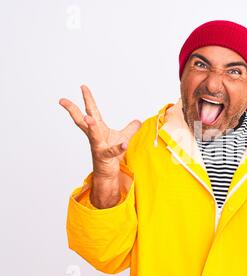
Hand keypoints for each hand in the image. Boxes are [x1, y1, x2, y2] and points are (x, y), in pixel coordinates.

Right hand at [59, 85, 140, 207]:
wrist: (108, 172)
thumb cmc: (112, 154)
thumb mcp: (123, 137)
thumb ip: (130, 129)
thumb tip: (138, 120)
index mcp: (98, 129)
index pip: (92, 111)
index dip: (88, 99)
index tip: (83, 87)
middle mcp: (94, 136)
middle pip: (81, 121)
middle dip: (73, 110)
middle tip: (63, 100)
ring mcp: (98, 146)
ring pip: (93, 135)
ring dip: (92, 126)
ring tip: (89, 118)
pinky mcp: (105, 156)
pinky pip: (112, 151)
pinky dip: (118, 147)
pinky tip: (124, 144)